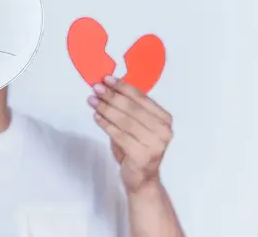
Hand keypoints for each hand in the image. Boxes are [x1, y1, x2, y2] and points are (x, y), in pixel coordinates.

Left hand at [87, 75, 172, 193]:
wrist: (142, 178)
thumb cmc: (137, 148)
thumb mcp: (137, 125)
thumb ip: (128, 108)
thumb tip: (108, 87)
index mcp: (165, 119)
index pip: (142, 98)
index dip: (123, 87)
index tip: (107, 79)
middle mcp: (163, 131)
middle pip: (132, 108)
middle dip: (111, 96)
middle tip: (96, 88)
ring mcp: (154, 144)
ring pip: (124, 121)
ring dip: (105, 108)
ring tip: (92, 101)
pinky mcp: (142, 155)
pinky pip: (119, 135)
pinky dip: (105, 124)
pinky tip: (96, 117)